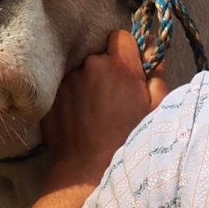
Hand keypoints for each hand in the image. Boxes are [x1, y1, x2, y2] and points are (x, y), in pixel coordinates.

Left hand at [43, 30, 167, 189]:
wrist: (89, 170)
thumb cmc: (129, 141)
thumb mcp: (156, 109)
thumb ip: (156, 76)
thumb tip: (153, 53)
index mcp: (119, 66)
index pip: (121, 36)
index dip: (127, 51)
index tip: (129, 69)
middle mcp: (90, 66)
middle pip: (100, 55)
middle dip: (108, 69)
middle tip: (115, 97)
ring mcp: (67, 81)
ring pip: (81, 72)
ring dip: (89, 84)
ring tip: (96, 112)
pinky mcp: (52, 97)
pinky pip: (65, 88)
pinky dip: (73, 98)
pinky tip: (81, 119)